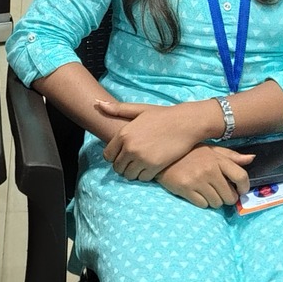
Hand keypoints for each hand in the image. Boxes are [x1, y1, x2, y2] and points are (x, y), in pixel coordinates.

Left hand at [98, 99, 218, 180]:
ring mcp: (142, 158)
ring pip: (129, 175)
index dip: (114, 156)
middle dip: (124, 165)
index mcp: (124, 134)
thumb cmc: (162, 115)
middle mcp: (130, 148)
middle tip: (134, 160)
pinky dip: (146, 175)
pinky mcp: (154, 167)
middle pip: (117, 167)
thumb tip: (96, 103)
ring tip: (142, 163)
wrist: (185, 123)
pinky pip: (143, 178)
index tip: (123, 154)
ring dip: (134, 171)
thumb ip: (117, 109)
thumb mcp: (138, 109)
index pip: (108, 155)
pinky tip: (151, 166)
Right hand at [157, 145, 253, 208]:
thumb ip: (231, 156)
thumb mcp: (211, 149)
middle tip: (221, 193)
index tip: (241, 191)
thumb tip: (251, 159)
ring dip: (214, 201)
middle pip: (229, 195)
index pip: (241, 176)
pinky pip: (203, 205)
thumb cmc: (190, 152)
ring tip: (207, 192)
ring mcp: (197, 180)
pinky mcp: (186, 189)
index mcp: (217, 158)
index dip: (244, 187)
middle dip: (227, 197)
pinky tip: (197, 194)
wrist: (163, 155)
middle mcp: (209, 169)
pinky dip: (202, 202)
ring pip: (217, 203)